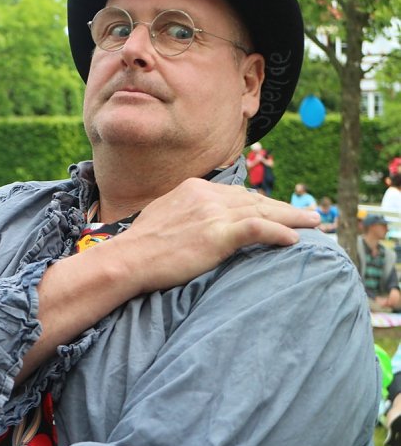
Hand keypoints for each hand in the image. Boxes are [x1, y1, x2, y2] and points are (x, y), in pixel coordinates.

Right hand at [114, 178, 319, 293]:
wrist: (130, 257)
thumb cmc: (142, 244)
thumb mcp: (164, 215)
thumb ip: (185, 211)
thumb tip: (196, 220)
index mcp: (194, 188)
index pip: (236, 194)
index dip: (261, 203)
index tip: (275, 210)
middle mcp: (207, 195)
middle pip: (255, 200)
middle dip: (284, 208)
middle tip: (308, 215)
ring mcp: (213, 214)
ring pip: (263, 212)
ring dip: (292, 218)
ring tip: (314, 223)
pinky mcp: (218, 234)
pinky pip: (257, 230)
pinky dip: (278, 233)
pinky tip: (295, 239)